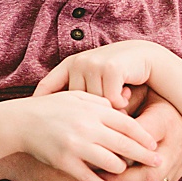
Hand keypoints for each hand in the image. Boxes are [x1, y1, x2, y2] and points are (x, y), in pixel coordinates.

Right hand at [14, 91, 160, 180]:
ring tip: (128, 174)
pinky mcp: (64, 161)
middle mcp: (87, 126)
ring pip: (111, 163)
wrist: (20, 122)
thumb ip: (98, 102)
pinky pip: (90, 178)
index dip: (143, 135)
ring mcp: (76, 145)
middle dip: (144, 156)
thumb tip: (121, 108)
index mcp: (92, 109)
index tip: (154, 145)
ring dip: (121, 171)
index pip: (127, 123)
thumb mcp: (75, 97)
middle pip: (125, 144)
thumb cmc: (49, 108)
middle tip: (158, 163)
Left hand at [32, 40, 163, 108]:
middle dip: (90, 112)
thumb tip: (57, 121)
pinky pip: (111, 100)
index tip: (34, 118)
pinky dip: (121, 102)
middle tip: (105, 111)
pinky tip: (127, 94)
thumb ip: (77, 95)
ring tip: (119, 99)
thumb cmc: (117, 75)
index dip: (39, 101)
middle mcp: (79, 62)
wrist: (146, 58)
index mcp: (70, 65)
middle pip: (74, 102)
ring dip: (109, 108)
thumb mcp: (93, 81)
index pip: (47, 85)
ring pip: (94, 103)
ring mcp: (94, 64)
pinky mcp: (110, 68)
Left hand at [93, 92, 181, 180]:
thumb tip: (107, 105)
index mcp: (165, 121)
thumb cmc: (159, 102)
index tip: (99, 152)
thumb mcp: (145, 93)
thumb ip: (127, 100)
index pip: (143, 137)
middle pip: (149, 172)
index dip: (122, 147)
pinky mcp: (173, 177)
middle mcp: (173, 147)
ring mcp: (175, 166)